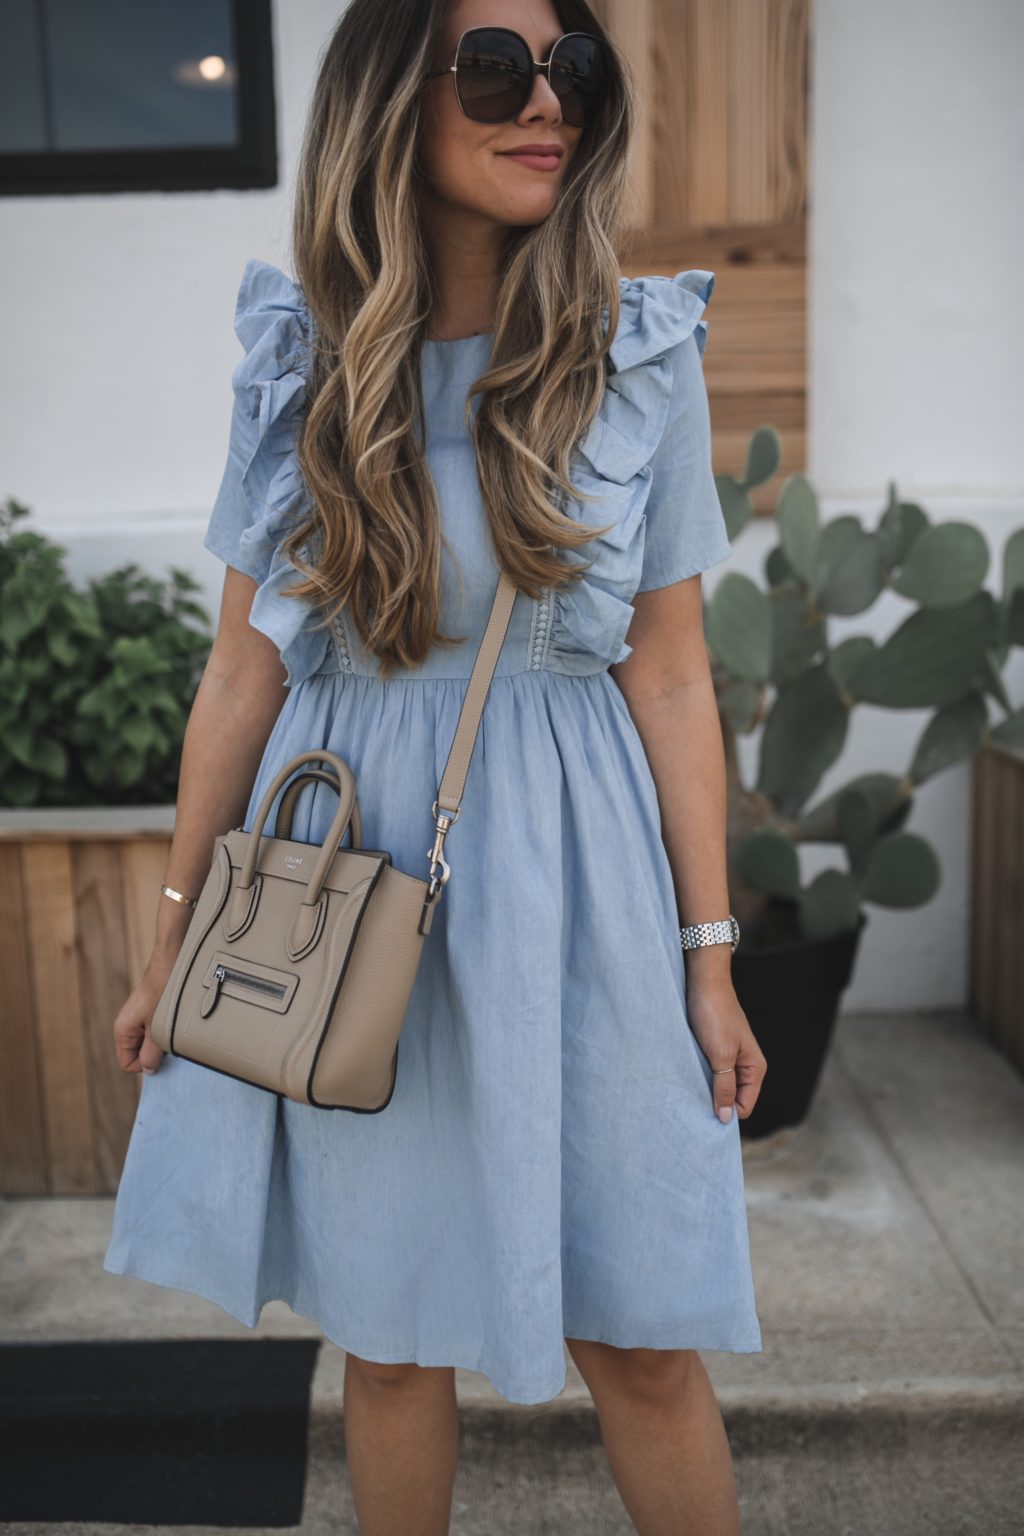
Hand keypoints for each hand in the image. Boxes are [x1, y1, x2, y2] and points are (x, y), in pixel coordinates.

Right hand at [112, 949, 177, 1076]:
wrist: (173, 958)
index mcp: (123, 1030)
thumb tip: (148, 1069)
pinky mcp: (153, 1010)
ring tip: (176, 1027)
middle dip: (157, 1053)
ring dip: (165, 1041)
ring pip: (152, 1042)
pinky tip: (180, 1021)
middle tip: (172, 1040)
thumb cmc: (164, 990)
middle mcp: (129, 1025)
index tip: (164, 1052)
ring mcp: (141, 1017)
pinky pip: (158, 1030)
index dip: (146, 1064)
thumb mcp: (159, 1027)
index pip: (129, 1064)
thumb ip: (152, 1052)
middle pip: (140, 1054)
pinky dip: (169, 1030)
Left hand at [685, 974, 766, 1123]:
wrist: (704, 981)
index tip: (702, 1115)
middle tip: (690, 1104)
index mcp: (754, 1068)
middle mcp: (745, 1064)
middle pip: (731, 1098)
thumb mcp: (720, 1055)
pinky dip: (698, 1075)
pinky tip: (685, 1074)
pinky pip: (708, 1071)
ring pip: (718, 1084)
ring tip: (685, 1088)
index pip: (744, 1106)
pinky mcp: (714, 1048)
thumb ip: (724, 1087)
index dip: (726, 1113)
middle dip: (714, 1102)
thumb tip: (726, 1118)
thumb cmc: (715, 1015)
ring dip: (703, 1088)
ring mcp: (729, 1056)